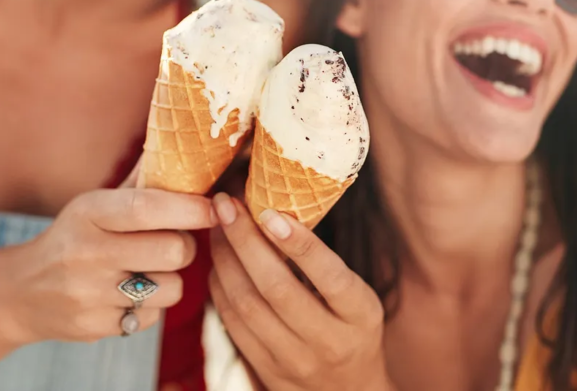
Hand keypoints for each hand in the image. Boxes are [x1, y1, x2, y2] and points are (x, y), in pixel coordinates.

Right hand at [0, 172, 217, 344]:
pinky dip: (150, 306)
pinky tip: (128, 295)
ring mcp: (90, 294)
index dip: (189, 207)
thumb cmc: (74, 237)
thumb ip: (139, 180)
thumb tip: (176, 142)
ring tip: (149, 270)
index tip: (213, 207)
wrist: (21, 292)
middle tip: (173, 241)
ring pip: (171, 287)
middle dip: (184, 245)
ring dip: (170, 278)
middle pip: (173, 250)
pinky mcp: (96, 328)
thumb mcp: (95, 204)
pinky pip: (153, 317)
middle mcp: (87, 253)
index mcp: (89, 213)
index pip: (147, 207)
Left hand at [209, 193, 391, 390]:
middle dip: (244, 240)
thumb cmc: (352, 330)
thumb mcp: (357, 298)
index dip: (299, 243)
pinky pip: (233, 324)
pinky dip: (220, 288)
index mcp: (359, 314)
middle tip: (226, 205)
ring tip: (217, 226)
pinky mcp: (266, 371)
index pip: (329, 276)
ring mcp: (294, 361)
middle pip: (276, 287)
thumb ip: (324, 266)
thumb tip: (275, 210)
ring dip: (225, 260)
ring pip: (247, 305)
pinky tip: (218, 263)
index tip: (270, 211)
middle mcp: (328, 341)